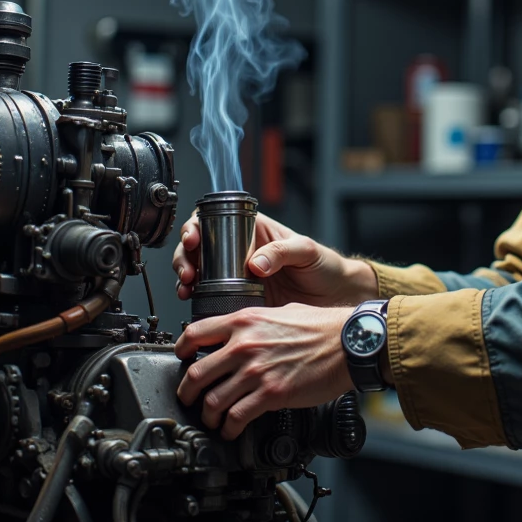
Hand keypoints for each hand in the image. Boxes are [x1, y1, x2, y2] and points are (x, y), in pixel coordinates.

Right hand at [172, 210, 377, 307]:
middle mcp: (240, 252)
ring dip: (186, 276)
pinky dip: (197, 297)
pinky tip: (193, 301)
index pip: (215, 220)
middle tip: (188, 270)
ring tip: (187, 286)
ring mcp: (237, 276)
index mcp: (254, 231)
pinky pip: (210, 296)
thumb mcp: (307, 251)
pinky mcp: (239, 299)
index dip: (196, 227)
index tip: (193, 239)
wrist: (335, 299)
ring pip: (199, 271)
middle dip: (185, 256)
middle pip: (199, 247)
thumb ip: (283, 252)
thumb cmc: (326, 267)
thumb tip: (256, 262)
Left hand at [175, 303, 354, 437]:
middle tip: (187, 399)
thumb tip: (244, 332)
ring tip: (210, 420)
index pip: (195, 334)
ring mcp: (256, 371)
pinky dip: (229, 428)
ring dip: (207, 415)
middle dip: (186, 393)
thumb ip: (256, 322)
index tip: (182, 359)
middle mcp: (244, 346)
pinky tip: (231, 430)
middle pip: (196, 374)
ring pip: (212, 401)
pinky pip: (237, 417)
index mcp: (244, 321)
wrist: (348, 343)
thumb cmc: (323, 326)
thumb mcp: (282, 311)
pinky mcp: (271, 394)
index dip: (181, 350)